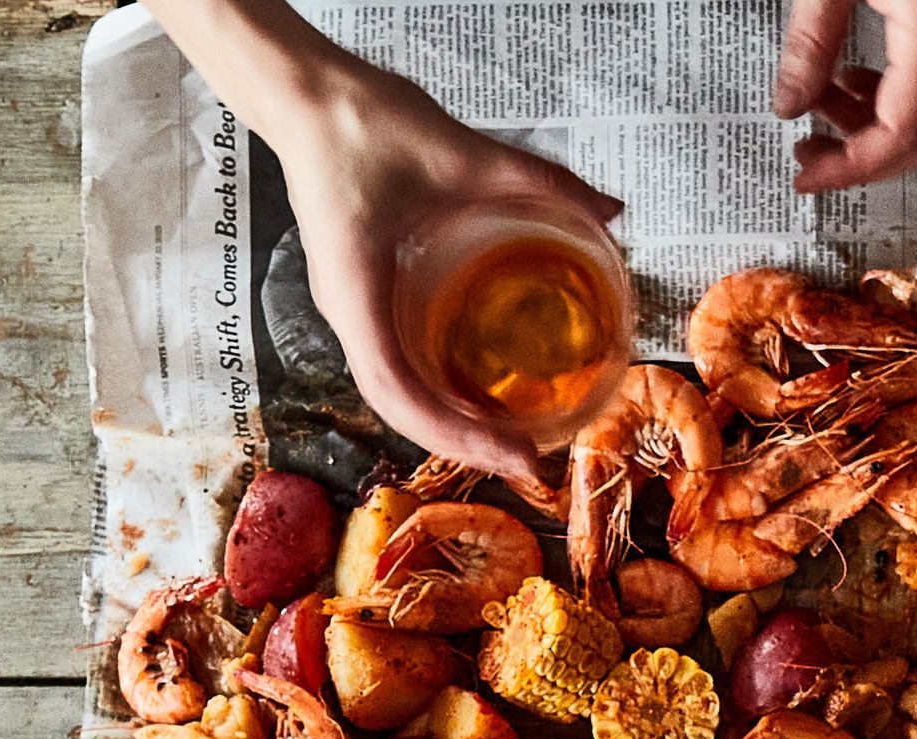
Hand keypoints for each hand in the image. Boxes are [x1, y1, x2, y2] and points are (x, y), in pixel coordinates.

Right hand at [147, 0, 623, 478]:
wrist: (308, 95)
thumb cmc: (363, 122)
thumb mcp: (458, 150)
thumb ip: (536, 180)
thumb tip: (608, 211)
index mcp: (357, 290)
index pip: (397, 389)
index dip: (453, 434)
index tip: (510, 455)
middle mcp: (348, 311)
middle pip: (398, 406)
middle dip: (461, 445)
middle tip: (529, 465)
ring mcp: (352, 306)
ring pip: (395, 391)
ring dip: (449, 426)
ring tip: (509, 446)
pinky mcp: (363, 293)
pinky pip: (396, 361)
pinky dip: (437, 392)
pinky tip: (479, 398)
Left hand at [776, 0, 916, 193]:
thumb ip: (809, 43)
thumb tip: (791, 104)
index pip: (901, 130)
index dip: (852, 167)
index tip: (810, 178)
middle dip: (862, 158)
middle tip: (811, 157)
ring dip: (871, 125)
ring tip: (819, 108)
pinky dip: (888, 95)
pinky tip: (849, 80)